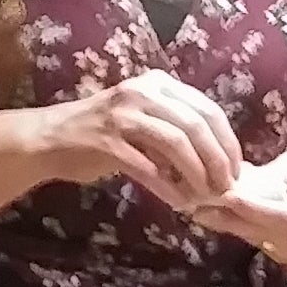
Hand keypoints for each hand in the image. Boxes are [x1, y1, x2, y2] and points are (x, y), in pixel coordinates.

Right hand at [30, 72, 241, 209]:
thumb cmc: (103, 134)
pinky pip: (147, 166)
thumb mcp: (145, 120)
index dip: (228, 142)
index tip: (237, 169)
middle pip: (196, 125)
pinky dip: (167, 187)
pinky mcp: (106, 140)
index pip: (208, 110)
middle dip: (218, 160)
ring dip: (196, 174)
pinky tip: (178, 202)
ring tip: (205, 197)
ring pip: (175, 143)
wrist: (49, 139)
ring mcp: (123, 114)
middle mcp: (142, 92)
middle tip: (226, 188)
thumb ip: (177, 129)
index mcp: (158, 84)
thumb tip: (219, 159)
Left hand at [190, 149, 286, 273]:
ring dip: (229, 224)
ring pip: (256, 241)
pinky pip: (260, 247)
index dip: (254, 207)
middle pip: (261, 232)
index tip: (228, 195)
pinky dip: (242, 232)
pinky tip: (223, 217)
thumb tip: (244, 179)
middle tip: (195, 201)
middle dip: (226, 216)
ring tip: (202, 204)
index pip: (283, 215)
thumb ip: (280, 175)